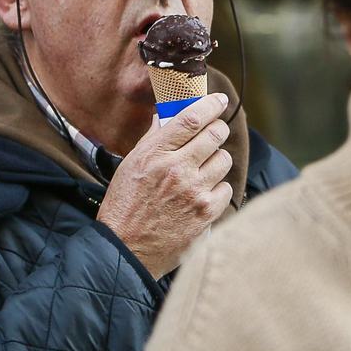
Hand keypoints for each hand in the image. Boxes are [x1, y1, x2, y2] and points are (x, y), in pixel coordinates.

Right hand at [96, 93, 232, 279]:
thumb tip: (165, 118)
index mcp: (154, 154)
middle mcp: (177, 169)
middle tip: (213, 133)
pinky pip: (226, 188)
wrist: (126, 250)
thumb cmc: (124, 207)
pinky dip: (218, 188)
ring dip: (217, 160)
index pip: (191, 118)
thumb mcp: (130, 166)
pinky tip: (204, 193)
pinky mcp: (206, 212)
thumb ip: (151, 140)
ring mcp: (194, 191)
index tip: (219, 101)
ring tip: (204, 169)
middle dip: (217, 130)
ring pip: (223, 159)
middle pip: (214, 134)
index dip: (210, 105)